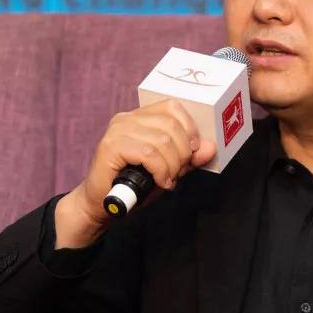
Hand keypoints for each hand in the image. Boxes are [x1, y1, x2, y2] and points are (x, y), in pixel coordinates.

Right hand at [56, 100, 215, 247]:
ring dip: (172, 165)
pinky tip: (160, 182)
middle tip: (178, 172)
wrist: (103, 205)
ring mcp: (117, 131)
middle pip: (170, 124)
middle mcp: (127, 118)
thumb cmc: (134, 185)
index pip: (172, 107)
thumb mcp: (169, 169)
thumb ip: (188, 157)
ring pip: (161, 140)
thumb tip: (210, 147)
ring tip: (168, 179)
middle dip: (182, 153)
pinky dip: (161, 170)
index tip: (193, 151)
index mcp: (140, 117)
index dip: (189, 128)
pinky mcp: (111, 147)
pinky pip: (148, 154)